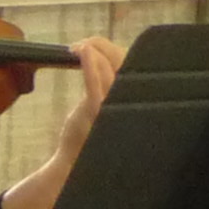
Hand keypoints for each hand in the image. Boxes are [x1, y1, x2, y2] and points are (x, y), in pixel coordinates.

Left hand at [52, 35, 124, 162]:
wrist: (75, 164)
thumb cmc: (87, 134)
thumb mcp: (101, 106)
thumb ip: (104, 85)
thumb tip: (98, 56)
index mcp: (134, 96)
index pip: (131, 62)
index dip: (112, 49)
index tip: (93, 45)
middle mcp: (130, 98)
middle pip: (125, 59)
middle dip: (103, 46)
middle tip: (82, 45)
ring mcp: (115, 103)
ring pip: (111, 66)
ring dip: (94, 50)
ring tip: (77, 47)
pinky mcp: (97, 109)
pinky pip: (95, 81)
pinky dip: (90, 63)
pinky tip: (83, 51)